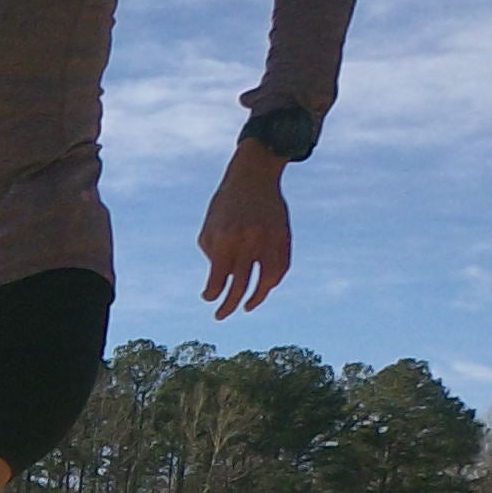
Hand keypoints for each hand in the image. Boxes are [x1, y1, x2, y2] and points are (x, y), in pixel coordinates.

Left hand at [198, 147, 292, 318]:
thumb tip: (220, 282)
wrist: (253, 176)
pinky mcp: (284, 237)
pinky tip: (263, 288)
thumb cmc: (225, 204)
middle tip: (220, 316)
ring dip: (255, 299)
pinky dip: (272, 281)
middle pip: (239, 286)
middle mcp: (248, 242)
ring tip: (246, 307)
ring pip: (265, 281)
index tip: (208, 298)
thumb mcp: (210, 227)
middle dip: (228, 306)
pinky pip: (280, 268)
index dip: (211, 295)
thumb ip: (213, 255)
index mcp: (225, 239)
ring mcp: (269, 240)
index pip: (217, 279)